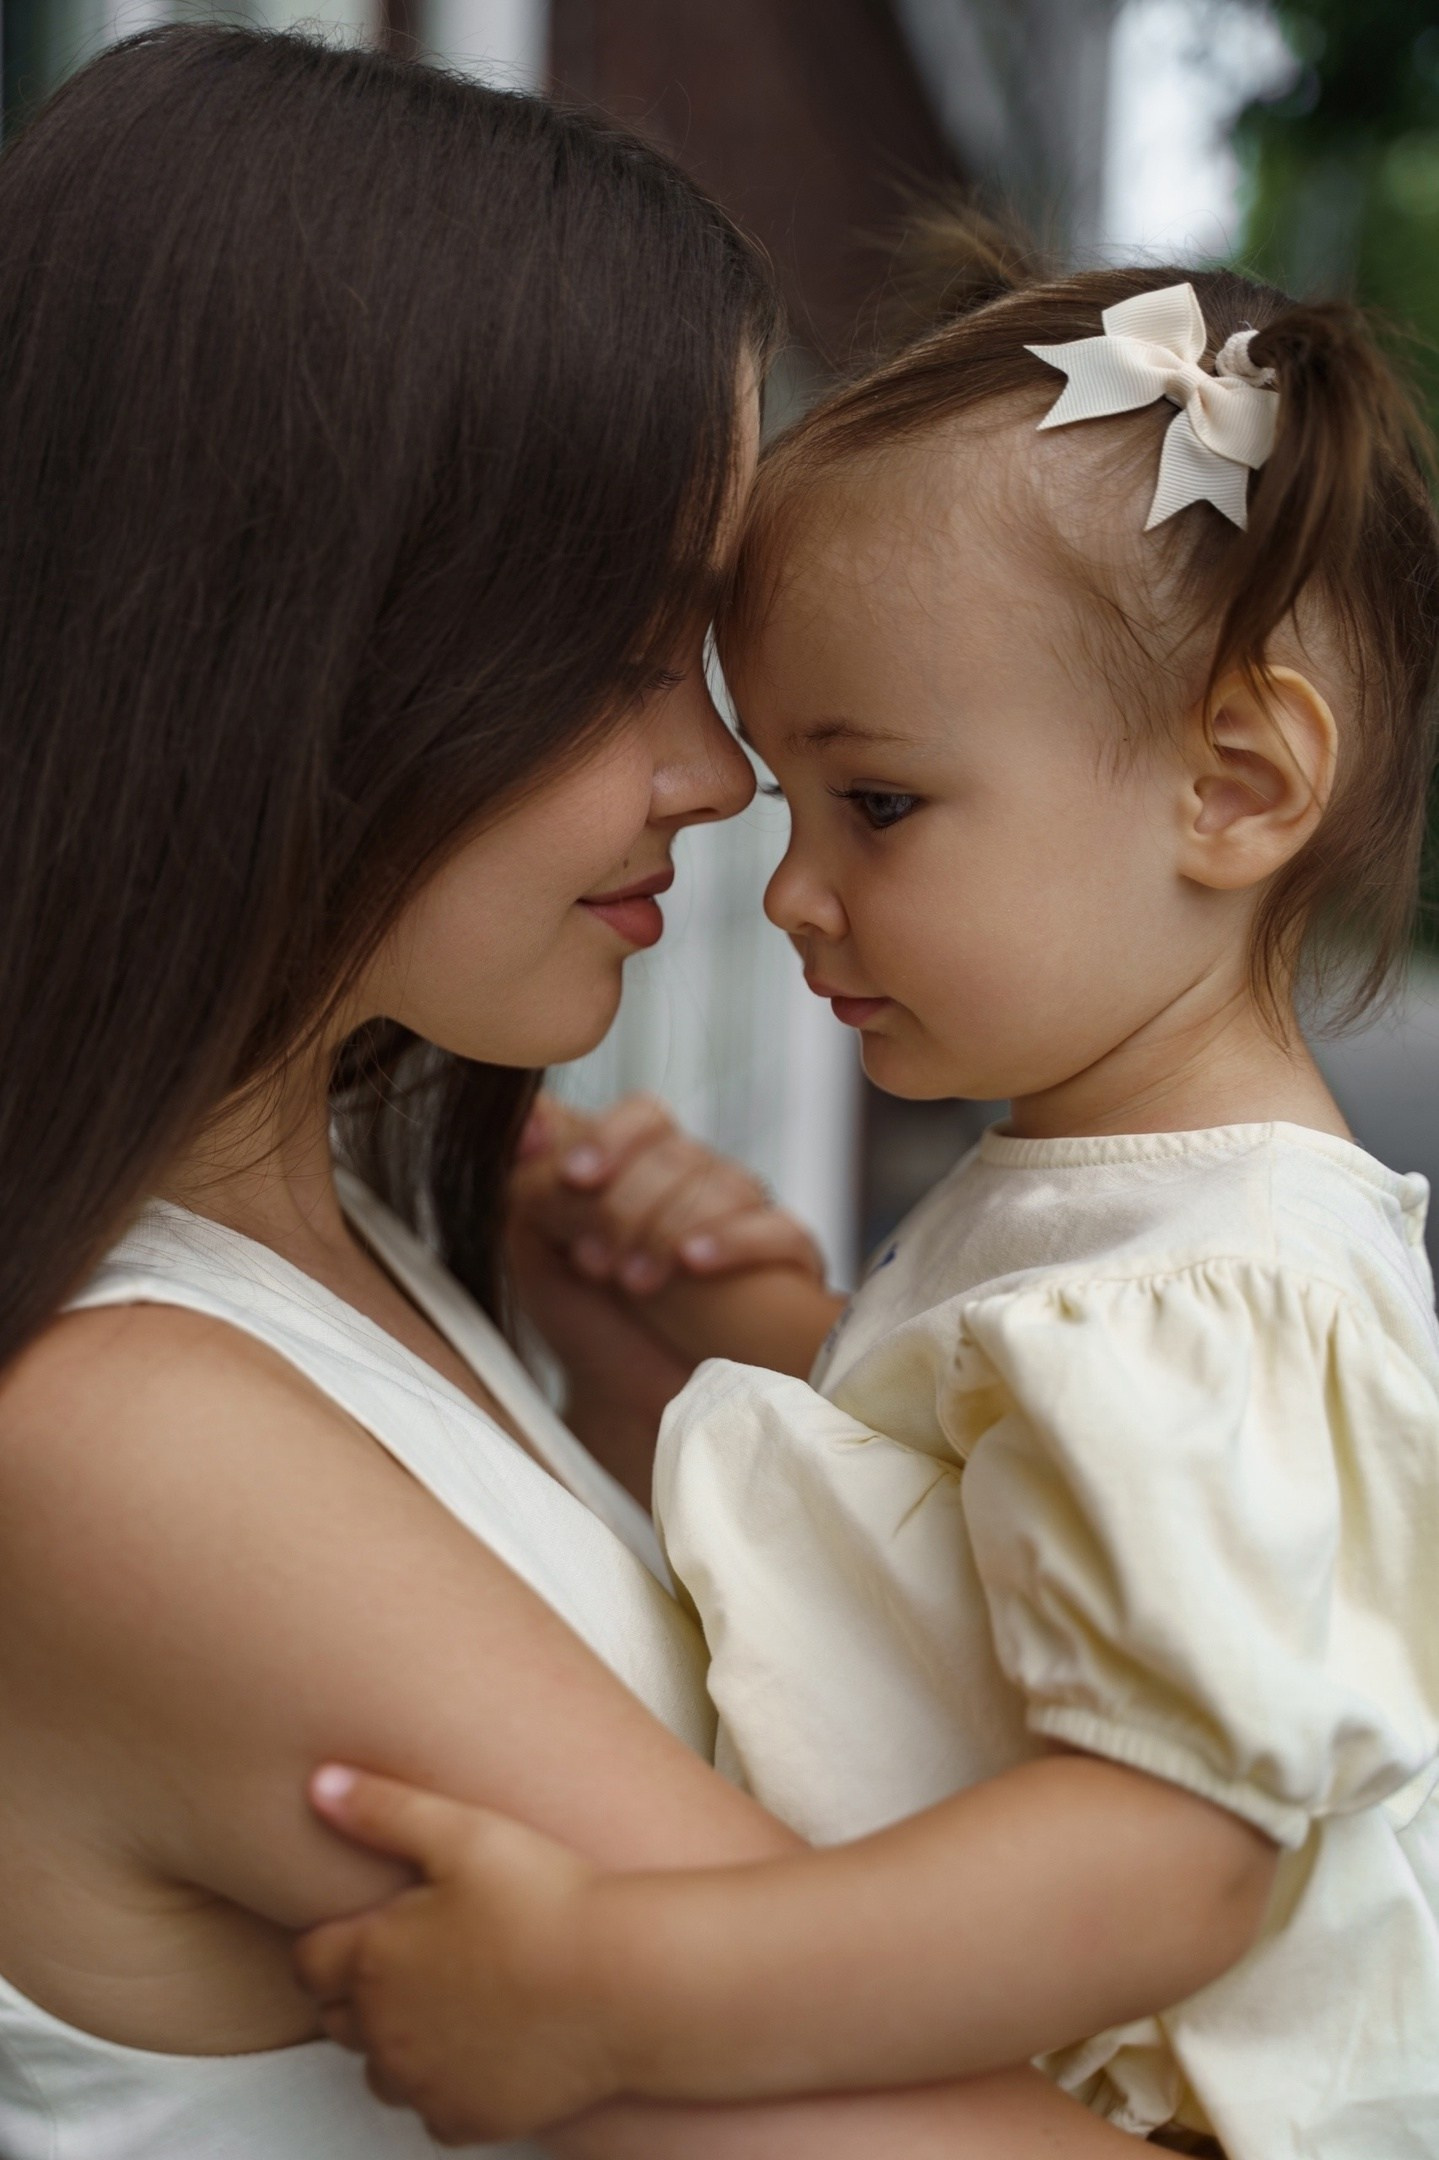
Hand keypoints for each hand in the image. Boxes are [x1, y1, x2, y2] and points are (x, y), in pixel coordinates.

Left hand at [297, 1765, 621, 2145]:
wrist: (621, 1982)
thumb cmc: (545, 1899)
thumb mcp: (462, 1831)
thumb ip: (381, 1808)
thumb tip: (318, 1782)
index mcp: (372, 1960)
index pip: (308, 1961)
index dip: (328, 1939)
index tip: (366, 1924)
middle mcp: (384, 2032)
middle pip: (337, 2018)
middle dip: (358, 1989)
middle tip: (412, 1954)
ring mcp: (424, 2083)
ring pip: (381, 2071)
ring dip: (397, 2041)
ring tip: (447, 1999)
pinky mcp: (468, 2118)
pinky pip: (432, 2111)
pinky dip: (445, 2085)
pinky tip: (482, 2044)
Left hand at [511, 1093, 824, 1298]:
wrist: (623, 1404)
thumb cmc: (583, 1321)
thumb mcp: (534, 1248)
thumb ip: (525, 1176)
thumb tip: (528, 1118)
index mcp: (641, 1166)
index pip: (644, 1116)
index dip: (611, 1137)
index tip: (576, 1177)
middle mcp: (697, 1181)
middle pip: (679, 1154)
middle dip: (628, 1207)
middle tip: (595, 1263)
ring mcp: (746, 1217)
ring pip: (727, 1186)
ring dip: (668, 1232)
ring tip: (634, 1284)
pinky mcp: (787, 1261)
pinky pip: (779, 1229)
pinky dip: (735, 1240)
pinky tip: (695, 1263)